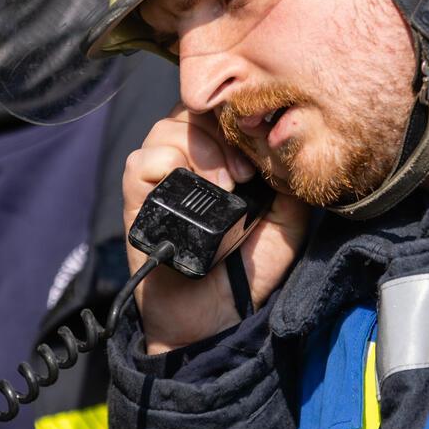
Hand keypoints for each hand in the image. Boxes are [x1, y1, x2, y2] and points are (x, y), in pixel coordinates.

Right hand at [121, 105, 307, 352]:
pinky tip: (194, 197)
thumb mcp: (286, 222)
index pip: (221, 109)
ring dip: (201, 150)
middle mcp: (188, 161)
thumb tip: (292, 142)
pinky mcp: (136, 200)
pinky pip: (142, 162)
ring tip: (225, 187)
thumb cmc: (247, 271)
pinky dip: (168, 168)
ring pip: (167, 128)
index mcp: (222, 159)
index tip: (262, 149)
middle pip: (193, 109)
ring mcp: (160, 179)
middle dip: (224, 131)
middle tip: (246, 173)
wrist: (214, 319)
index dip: (240, 117)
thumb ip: (290, 182)